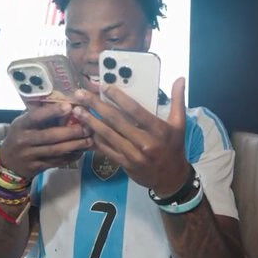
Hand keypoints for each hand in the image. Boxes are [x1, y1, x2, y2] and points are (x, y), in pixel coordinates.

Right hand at [0, 102, 93, 178]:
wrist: (8, 162)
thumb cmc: (20, 136)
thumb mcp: (23, 123)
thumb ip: (38, 113)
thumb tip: (61, 98)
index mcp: (20, 125)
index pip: (36, 117)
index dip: (52, 111)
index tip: (69, 106)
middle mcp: (24, 140)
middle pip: (50, 136)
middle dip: (71, 132)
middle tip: (87, 127)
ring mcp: (30, 155)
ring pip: (56, 150)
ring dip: (75, 145)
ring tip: (89, 140)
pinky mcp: (37, 167)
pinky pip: (57, 162)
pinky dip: (70, 157)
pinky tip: (81, 151)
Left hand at [73, 77, 190, 195]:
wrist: (171, 178)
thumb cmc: (174, 148)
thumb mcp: (179, 124)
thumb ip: (178, 100)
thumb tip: (180, 79)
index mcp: (158, 130)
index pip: (135, 110)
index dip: (118, 97)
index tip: (104, 87)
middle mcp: (145, 142)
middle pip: (116, 120)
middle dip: (96, 106)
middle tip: (81, 95)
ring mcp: (133, 155)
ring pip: (108, 135)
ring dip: (91, 121)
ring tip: (77, 111)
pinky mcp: (125, 164)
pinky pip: (107, 149)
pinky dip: (96, 139)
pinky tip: (86, 129)